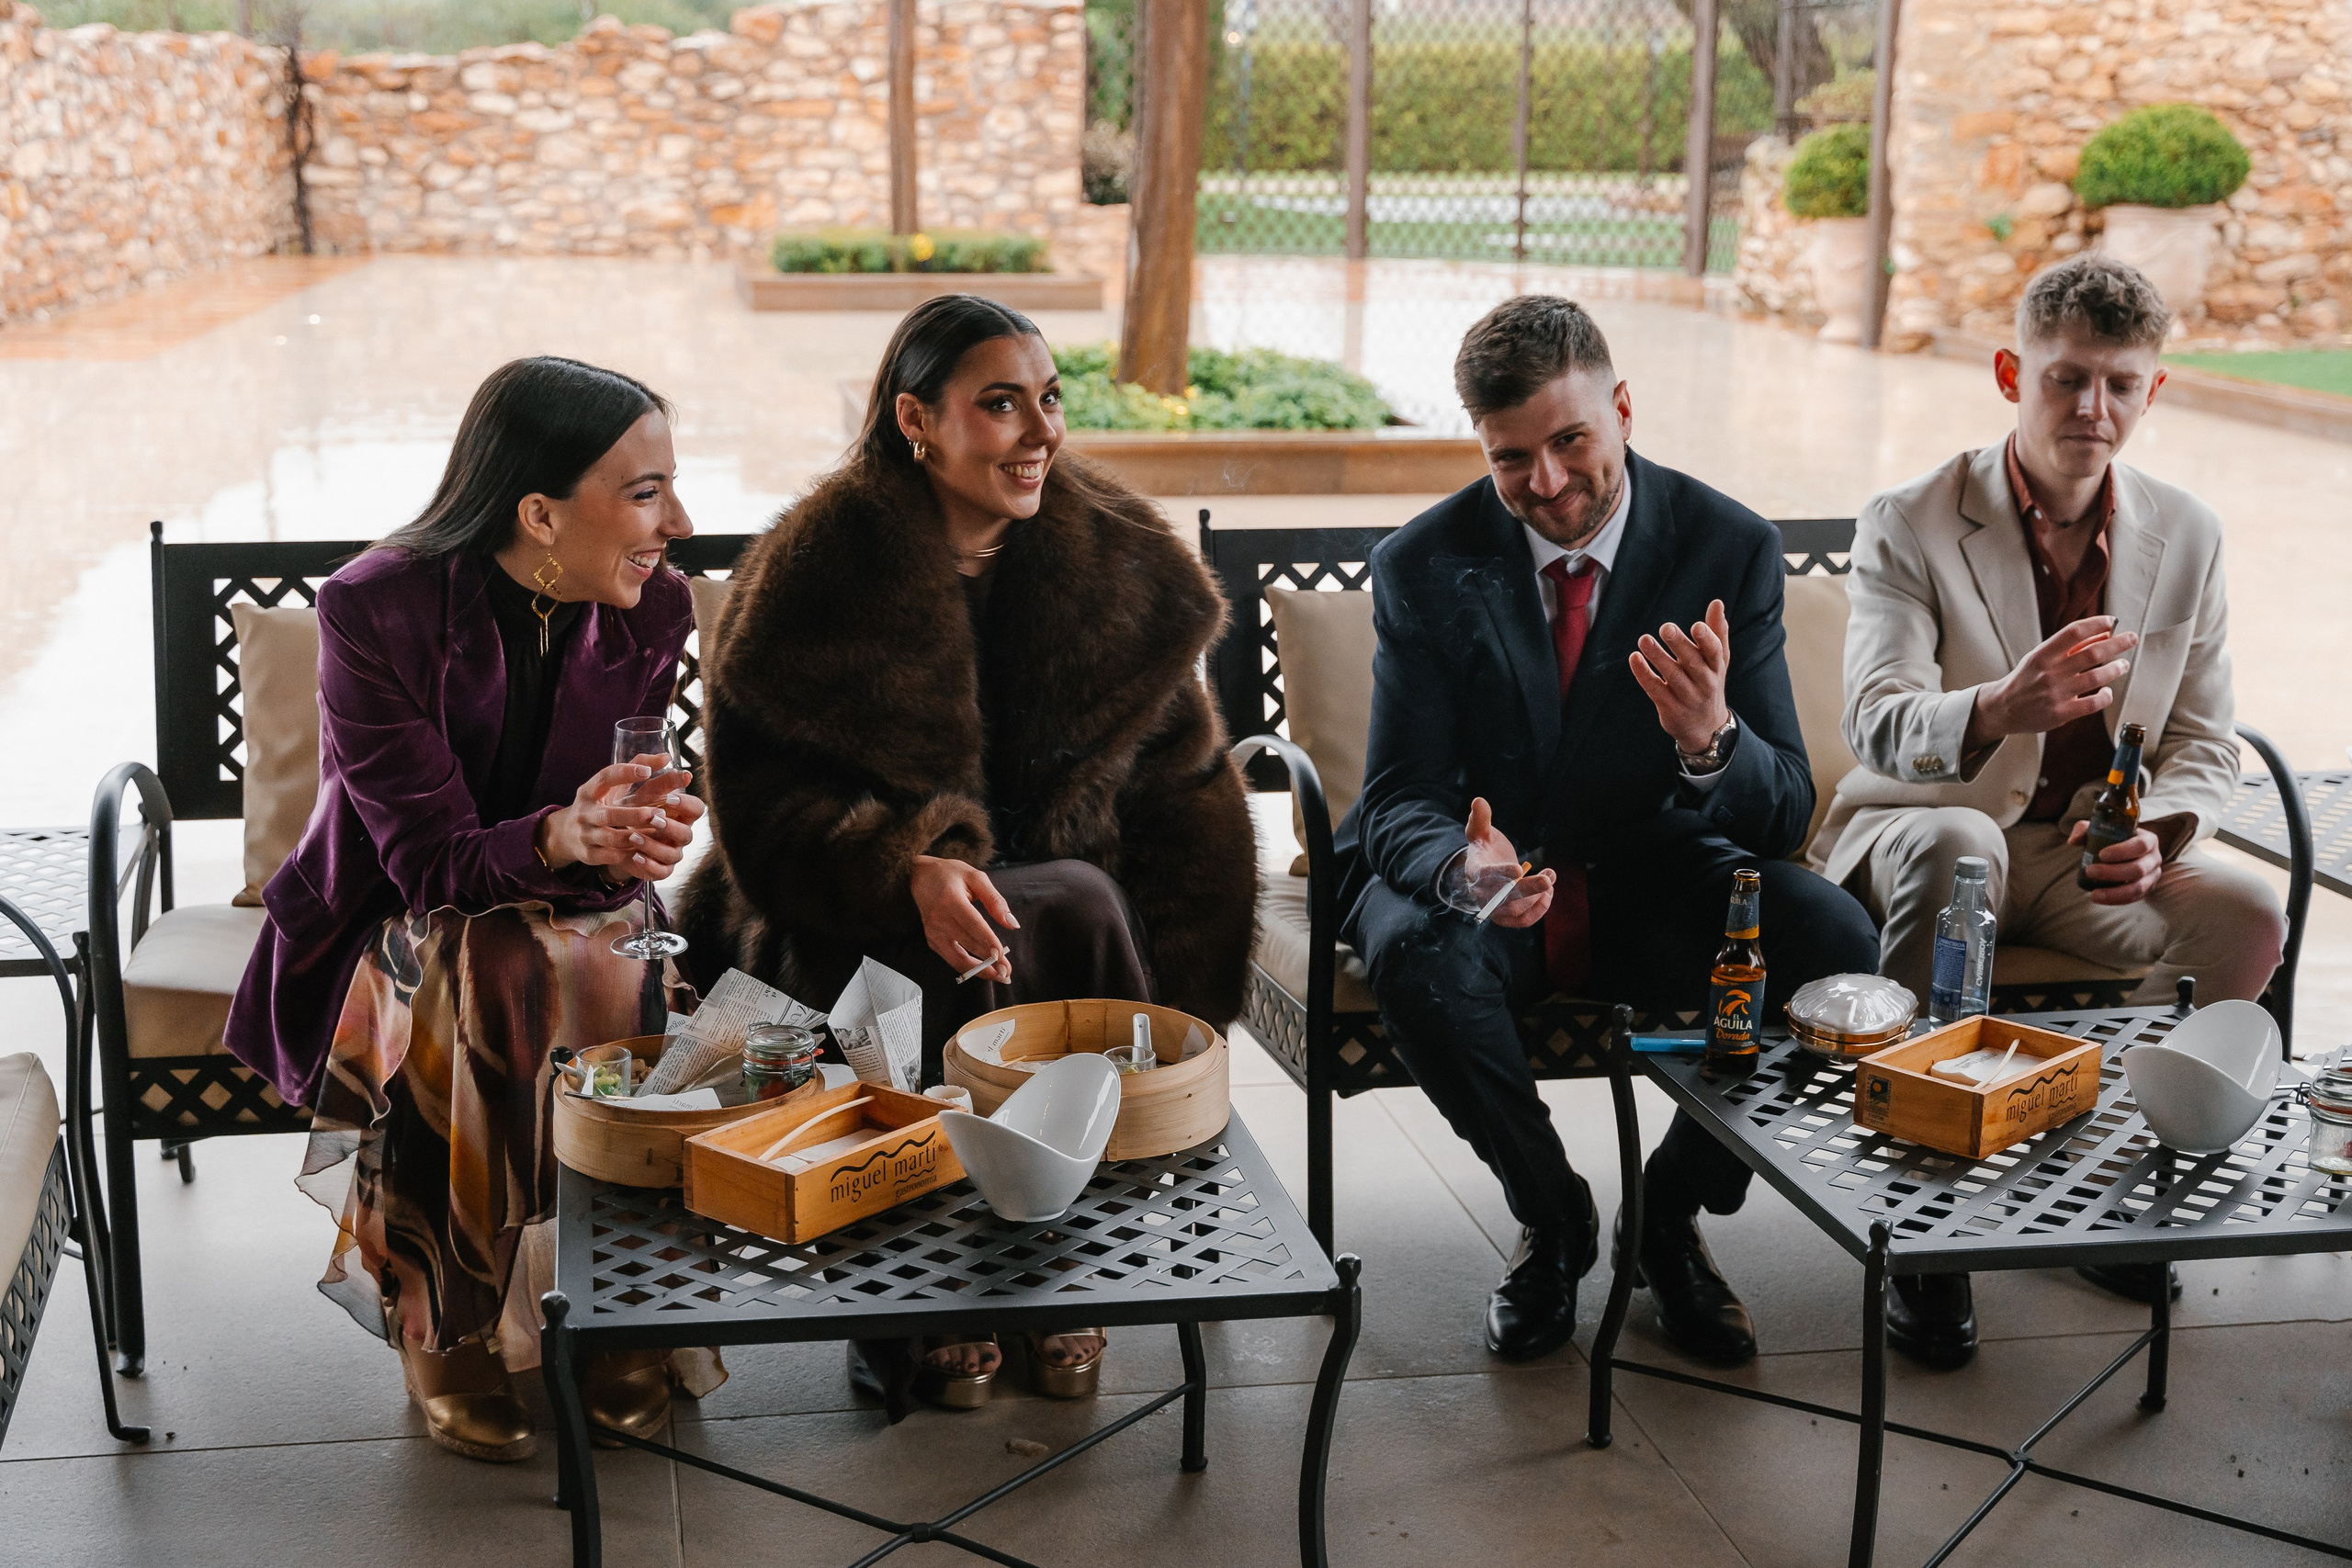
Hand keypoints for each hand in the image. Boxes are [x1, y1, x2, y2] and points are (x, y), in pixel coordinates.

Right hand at [537, 762, 697, 879]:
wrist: (566, 835)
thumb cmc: (598, 804)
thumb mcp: (609, 786)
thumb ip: (636, 767)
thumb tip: (667, 756)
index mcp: (589, 791)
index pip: (605, 777)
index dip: (625, 773)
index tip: (647, 771)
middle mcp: (584, 812)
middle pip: (609, 815)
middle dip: (634, 815)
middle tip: (659, 814)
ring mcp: (584, 834)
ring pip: (611, 838)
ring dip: (636, 836)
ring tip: (658, 833)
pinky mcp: (588, 854)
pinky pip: (611, 857)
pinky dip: (629, 855)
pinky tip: (647, 851)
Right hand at [911, 854, 1016, 981]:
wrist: (919, 876)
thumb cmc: (950, 874)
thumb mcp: (976, 877)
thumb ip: (995, 900)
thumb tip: (1012, 923)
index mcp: (950, 900)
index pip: (973, 925)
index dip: (988, 942)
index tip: (1002, 956)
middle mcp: (939, 919)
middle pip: (968, 944)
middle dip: (989, 961)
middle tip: (1008, 972)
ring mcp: (933, 932)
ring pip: (957, 959)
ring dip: (979, 971)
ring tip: (998, 976)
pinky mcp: (931, 940)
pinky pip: (951, 959)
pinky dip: (967, 967)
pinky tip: (983, 969)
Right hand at [1452, 797, 1552, 928]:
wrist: (1483, 873)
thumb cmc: (1485, 850)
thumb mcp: (1480, 833)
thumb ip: (1480, 819)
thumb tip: (1479, 800)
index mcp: (1475, 872)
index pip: (1486, 876)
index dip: (1501, 873)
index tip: (1518, 868)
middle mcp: (1483, 894)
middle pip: (1504, 898)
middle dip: (1528, 889)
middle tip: (1548, 879)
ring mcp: (1495, 909)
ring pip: (1517, 911)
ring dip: (1538, 896)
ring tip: (1550, 876)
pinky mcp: (1507, 918)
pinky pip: (1524, 921)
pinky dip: (1539, 909)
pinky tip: (1549, 892)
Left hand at [1630, 599, 1730, 755]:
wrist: (1705, 727)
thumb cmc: (1709, 683)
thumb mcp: (1718, 661)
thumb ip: (1717, 632)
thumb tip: (1717, 603)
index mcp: (1716, 668)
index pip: (1715, 652)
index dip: (1707, 640)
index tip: (1697, 626)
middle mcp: (1705, 683)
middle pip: (1692, 663)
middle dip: (1680, 645)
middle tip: (1666, 627)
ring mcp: (1687, 697)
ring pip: (1672, 676)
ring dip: (1657, 657)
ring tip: (1644, 639)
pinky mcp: (1670, 708)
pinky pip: (1655, 689)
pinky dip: (1644, 674)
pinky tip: (1634, 658)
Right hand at [1967, 616, 2135, 751]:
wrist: (2003, 708)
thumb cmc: (2026, 679)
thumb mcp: (2040, 658)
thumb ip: (2068, 648)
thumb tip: (2103, 634)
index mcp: (2042, 654)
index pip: (2074, 632)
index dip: (2097, 624)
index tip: (2112, 621)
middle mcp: (2050, 672)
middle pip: (2092, 653)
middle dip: (2117, 644)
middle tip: (2132, 638)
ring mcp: (2056, 693)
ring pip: (2097, 677)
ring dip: (2116, 668)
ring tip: (2123, 665)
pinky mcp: (2061, 713)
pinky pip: (2093, 703)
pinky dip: (2105, 695)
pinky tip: (2107, 691)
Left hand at [2068, 820, 2160, 904]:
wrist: (2124, 852)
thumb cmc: (2111, 838)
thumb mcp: (2099, 829)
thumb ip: (2083, 829)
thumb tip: (2073, 841)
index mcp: (2148, 840)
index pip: (2140, 845)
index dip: (2122, 851)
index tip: (2101, 855)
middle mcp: (2154, 858)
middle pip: (2138, 869)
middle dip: (2113, 872)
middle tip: (2090, 871)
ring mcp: (2152, 876)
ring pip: (2138, 888)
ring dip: (2115, 892)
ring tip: (2094, 893)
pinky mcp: (2147, 889)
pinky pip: (2134, 898)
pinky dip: (2117, 900)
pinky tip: (2100, 898)